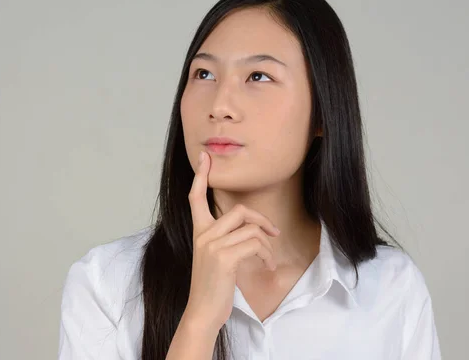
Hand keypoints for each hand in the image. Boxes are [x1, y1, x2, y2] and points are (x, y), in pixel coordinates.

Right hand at [183, 151, 280, 331]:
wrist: (203, 312)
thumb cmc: (212, 286)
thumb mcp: (213, 257)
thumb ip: (224, 239)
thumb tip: (251, 230)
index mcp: (199, 232)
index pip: (195, 197)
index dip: (201, 175)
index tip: (205, 157)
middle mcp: (203, 234)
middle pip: (239, 211)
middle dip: (261, 220)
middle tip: (273, 232)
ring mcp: (212, 245)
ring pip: (251, 229)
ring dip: (267, 245)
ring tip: (267, 259)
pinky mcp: (224, 258)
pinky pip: (255, 244)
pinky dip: (266, 255)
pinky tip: (266, 266)